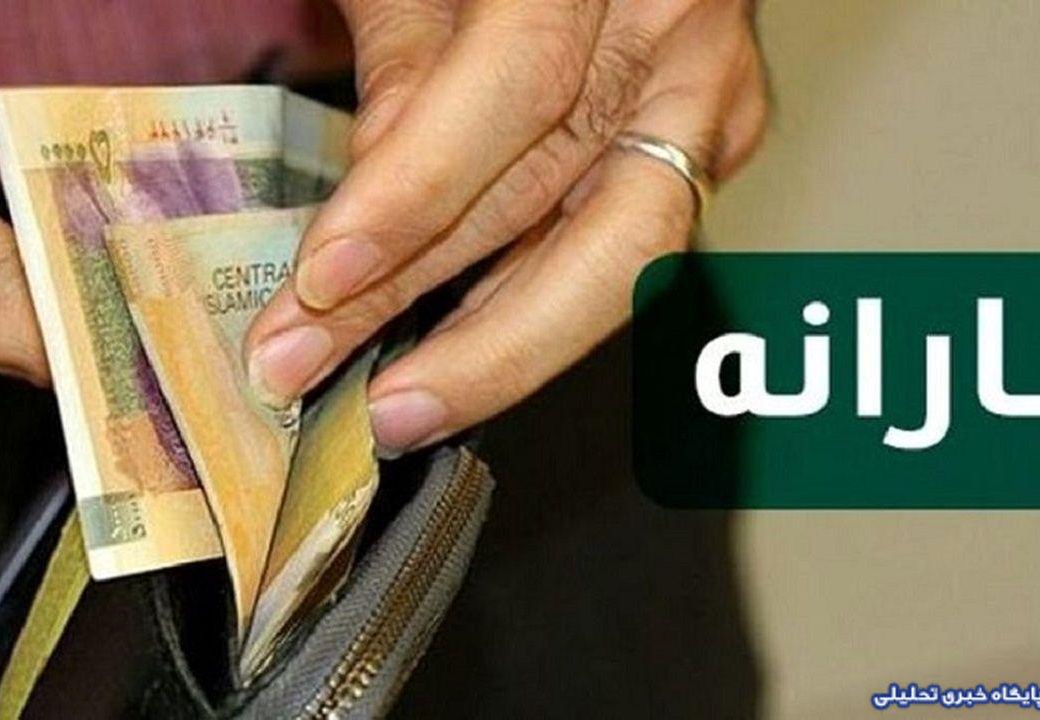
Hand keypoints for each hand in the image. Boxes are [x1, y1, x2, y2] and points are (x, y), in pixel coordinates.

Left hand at [246, 0, 765, 453]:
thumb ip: (408, 58)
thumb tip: (371, 204)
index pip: (525, 87)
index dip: (419, 193)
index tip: (324, 280)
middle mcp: (688, 26)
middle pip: (602, 216)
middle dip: (459, 324)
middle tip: (338, 384)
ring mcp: (715, 91)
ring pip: (634, 260)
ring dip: (504, 343)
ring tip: (402, 398)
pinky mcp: (712, 136)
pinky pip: (625, 249)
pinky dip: (534, 301)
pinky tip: (462, 343)